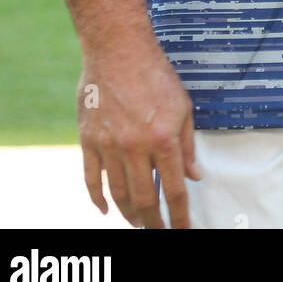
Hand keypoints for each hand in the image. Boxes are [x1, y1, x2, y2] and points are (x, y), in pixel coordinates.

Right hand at [77, 38, 201, 228]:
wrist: (118, 48)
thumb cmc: (155, 74)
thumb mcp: (183, 106)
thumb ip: (187, 145)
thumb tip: (194, 176)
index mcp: (164, 139)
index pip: (174, 190)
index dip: (180, 217)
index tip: (183, 231)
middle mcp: (136, 147)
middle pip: (144, 200)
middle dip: (153, 223)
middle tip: (158, 233)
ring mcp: (109, 145)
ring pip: (118, 194)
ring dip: (128, 214)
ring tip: (137, 224)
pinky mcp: (89, 139)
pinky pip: (90, 179)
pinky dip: (97, 199)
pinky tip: (105, 210)